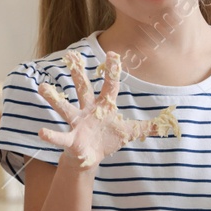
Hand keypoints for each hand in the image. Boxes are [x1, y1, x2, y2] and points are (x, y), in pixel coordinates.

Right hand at [37, 50, 178, 168]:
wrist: (90, 157)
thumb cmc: (107, 140)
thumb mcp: (129, 133)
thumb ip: (147, 127)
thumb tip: (168, 123)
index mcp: (103, 106)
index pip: (110, 85)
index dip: (112, 71)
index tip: (113, 53)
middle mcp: (87, 109)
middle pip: (82, 88)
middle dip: (77, 72)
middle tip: (71, 55)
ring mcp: (77, 122)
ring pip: (65, 107)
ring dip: (54, 98)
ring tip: (43, 87)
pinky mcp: (70, 139)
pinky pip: (60, 136)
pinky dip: (51, 135)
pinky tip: (42, 132)